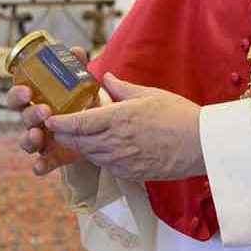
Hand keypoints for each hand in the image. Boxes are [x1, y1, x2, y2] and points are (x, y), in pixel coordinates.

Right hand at [6, 46, 88, 174]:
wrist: (97, 127)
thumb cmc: (80, 101)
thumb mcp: (79, 84)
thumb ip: (76, 67)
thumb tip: (75, 50)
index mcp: (35, 100)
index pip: (16, 96)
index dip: (17, 94)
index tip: (27, 91)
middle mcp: (34, 120)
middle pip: (22, 117)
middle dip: (29, 114)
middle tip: (43, 111)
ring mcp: (42, 139)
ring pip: (26, 141)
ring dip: (29, 138)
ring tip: (38, 135)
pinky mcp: (53, 155)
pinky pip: (41, 163)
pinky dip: (39, 165)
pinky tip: (40, 167)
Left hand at [45, 73, 204, 181]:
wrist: (202, 145)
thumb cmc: (178, 115)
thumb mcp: (148, 94)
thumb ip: (122, 88)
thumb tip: (105, 77)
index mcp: (117, 119)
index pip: (78, 123)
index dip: (60, 123)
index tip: (49, 120)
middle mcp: (116, 142)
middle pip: (79, 143)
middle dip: (65, 137)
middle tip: (57, 130)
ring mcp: (123, 161)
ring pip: (91, 156)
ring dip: (82, 148)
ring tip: (77, 138)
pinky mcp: (132, 174)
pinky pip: (107, 166)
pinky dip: (100, 158)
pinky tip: (103, 150)